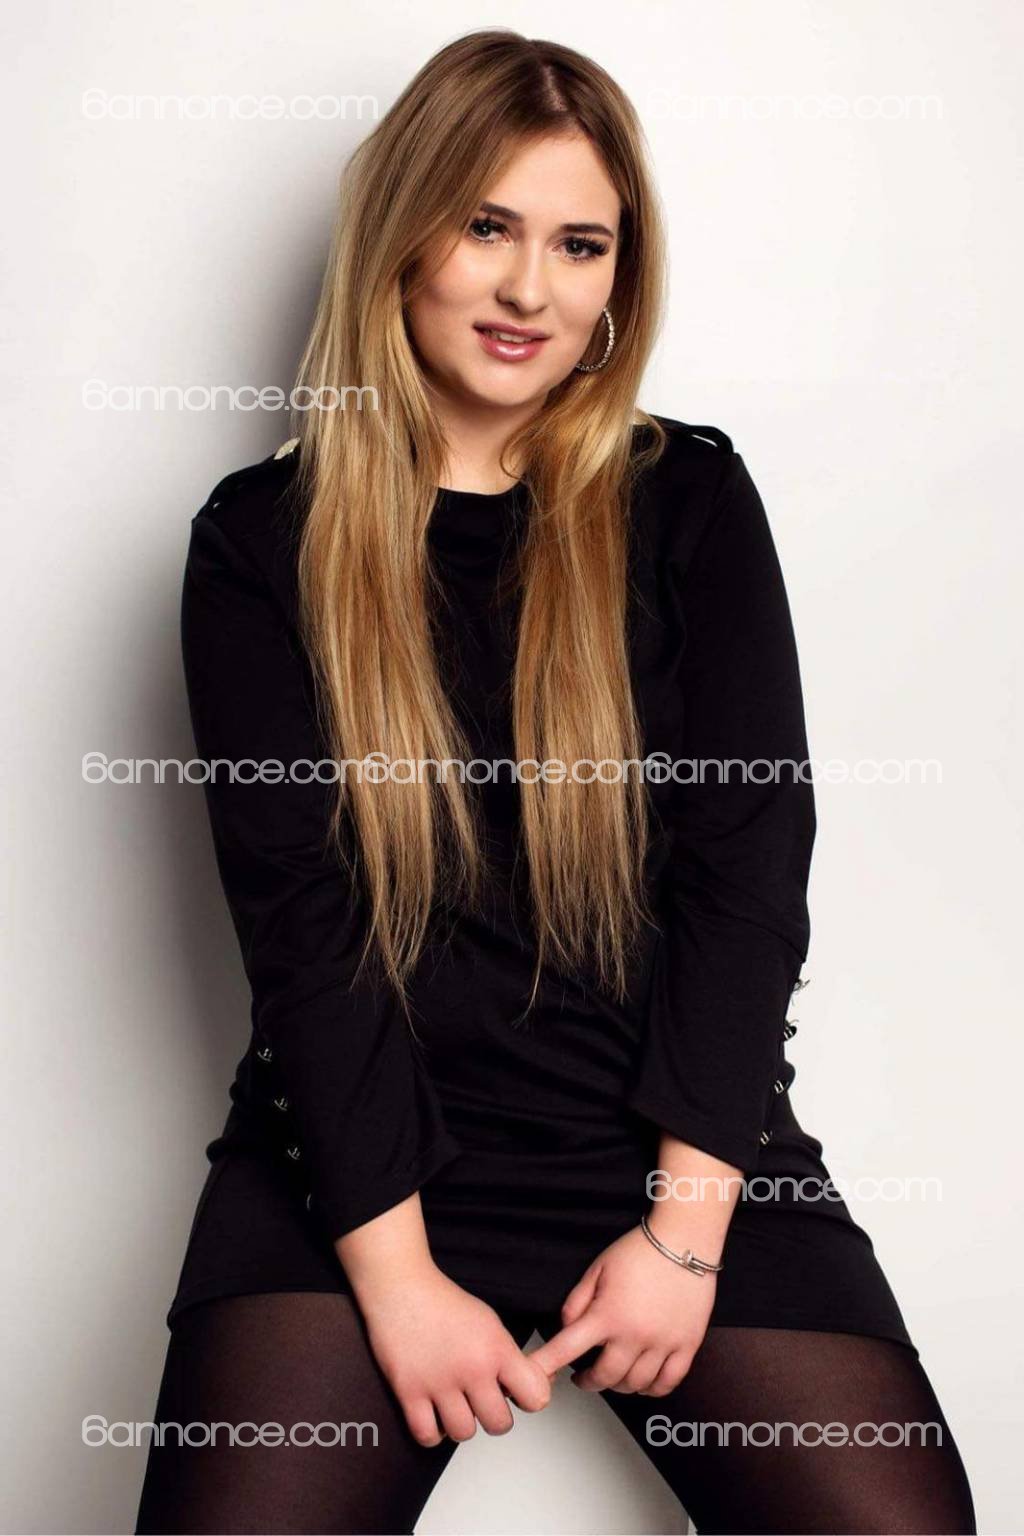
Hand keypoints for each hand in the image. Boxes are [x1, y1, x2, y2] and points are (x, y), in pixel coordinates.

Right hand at [357, 1259, 551, 1446]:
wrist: (401, 1286)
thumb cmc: (443, 1302)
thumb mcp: (489, 1322)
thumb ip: (510, 1356)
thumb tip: (538, 1382)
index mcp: (496, 1348)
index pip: (535, 1397)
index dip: (528, 1398)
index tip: (517, 1393)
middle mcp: (472, 1368)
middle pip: (500, 1424)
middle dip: (492, 1416)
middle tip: (482, 1401)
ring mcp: (439, 1382)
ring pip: (464, 1433)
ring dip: (461, 1423)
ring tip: (455, 1405)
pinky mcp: (409, 1390)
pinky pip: (428, 1436)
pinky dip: (432, 1432)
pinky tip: (433, 1414)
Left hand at [527, 1224, 717, 1395]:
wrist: (684, 1241)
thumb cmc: (640, 1251)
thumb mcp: (597, 1269)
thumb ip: (577, 1301)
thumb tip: (567, 1329)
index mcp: (607, 1314)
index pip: (567, 1348)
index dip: (546, 1366)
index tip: (535, 1380)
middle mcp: (634, 1334)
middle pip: (605, 1378)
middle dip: (588, 1381)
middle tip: (583, 1376)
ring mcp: (662, 1343)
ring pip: (635, 1384)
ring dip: (619, 1385)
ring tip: (613, 1375)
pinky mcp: (687, 1345)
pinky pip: (667, 1383)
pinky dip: (652, 1390)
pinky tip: (643, 1381)